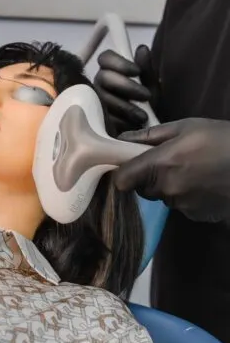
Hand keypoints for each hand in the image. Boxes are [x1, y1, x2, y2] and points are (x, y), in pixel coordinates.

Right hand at [94, 45, 158, 134]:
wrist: (149, 137)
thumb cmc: (149, 110)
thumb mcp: (152, 89)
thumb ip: (147, 71)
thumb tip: (142, 49)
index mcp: (112, 73)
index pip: (105, 58)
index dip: (119, 62)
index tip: (136, 71)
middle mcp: (100, 86)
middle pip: (103, 77)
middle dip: (126, 86)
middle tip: (146, 96)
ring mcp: (94, 104)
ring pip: (103, 98)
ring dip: (125, 106)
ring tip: (142, 116)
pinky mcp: (93, 122)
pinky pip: (102, 118)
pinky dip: (119, 122)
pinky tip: (131, 126)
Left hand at [115, 118, 229, 222]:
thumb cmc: (221, 138)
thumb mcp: (186, 127)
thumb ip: (150, 136)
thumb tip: (122, 139)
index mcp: (161, 164)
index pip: (122, 180)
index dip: (123, 173)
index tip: (130, 165)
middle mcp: (168, 189)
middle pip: (142, 189)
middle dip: (149, 177)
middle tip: (169, 161)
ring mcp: (183, 205)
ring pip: (162, 197)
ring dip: (170, 186)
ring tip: (193, 170)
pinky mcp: (196, 215)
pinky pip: (181, 205)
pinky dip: (187, 196)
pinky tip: (204, 183)